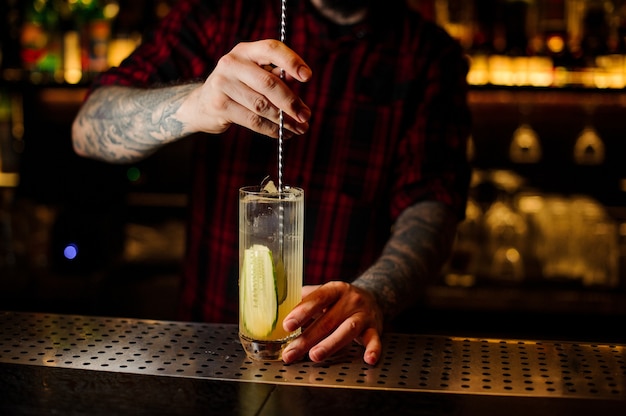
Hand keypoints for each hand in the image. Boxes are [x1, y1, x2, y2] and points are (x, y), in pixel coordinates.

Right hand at [179, 39, 311, 137]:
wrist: (201, 104)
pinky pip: (253, 120)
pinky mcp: (220, 106)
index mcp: (245, 51)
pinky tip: (283, 133)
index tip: (308, 77)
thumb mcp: (254, 74)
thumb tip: (298, 81)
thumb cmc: (237, 87)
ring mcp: (223, 84)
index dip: (291, 61)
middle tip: (306, 115)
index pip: (271, 49)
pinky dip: (272, 129)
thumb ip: (276, 76)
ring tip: (299, 127)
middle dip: (291, 102)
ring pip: (262, 105)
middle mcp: (231, 63)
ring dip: (284, 120)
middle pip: (268, 83)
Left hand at [281, 281, 382, 365]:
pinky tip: (368, 360)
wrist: (374, 298)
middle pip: (328, 320)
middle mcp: (350, 300)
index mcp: (335, 289)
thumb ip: (305, 299)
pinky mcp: (375, 329)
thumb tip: (278, 308)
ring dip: (331, 344)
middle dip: (307, 338)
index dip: (301, 312)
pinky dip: (373, 350)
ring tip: (315, 356)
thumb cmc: (341, 300)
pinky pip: (375, 340)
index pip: (317, 299)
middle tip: (291, 352)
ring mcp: (364, 315)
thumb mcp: (325, 293)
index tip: (287, 325)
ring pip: (348, 330)